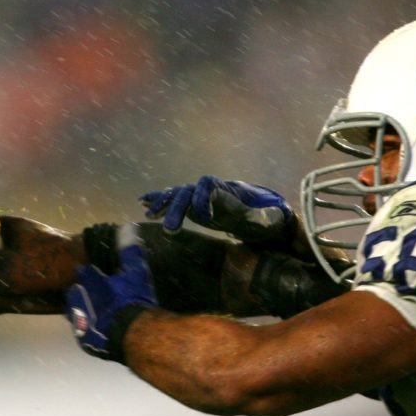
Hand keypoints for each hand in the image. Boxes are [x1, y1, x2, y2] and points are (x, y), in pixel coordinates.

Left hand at [66, 225, 156, 361]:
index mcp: (89, 282)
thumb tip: (129, 228)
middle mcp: (79, 301)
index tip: (93, 273)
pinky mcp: (84, 341)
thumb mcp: (135, 272)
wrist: (134, 335)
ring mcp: (80, 322)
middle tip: (92, 294)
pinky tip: (98, 331)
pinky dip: (89, 330)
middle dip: (80, 292)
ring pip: (74, 314)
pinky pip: (82, 333)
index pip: (83, 272)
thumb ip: (130, 250)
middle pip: (74, 294)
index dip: (88, 273)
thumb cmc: (134, 299)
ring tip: (93, 313)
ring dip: (81, 311)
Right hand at [141, 175, 294, 242]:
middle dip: (177, 207)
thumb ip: (267, 215)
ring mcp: (200, 197)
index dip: (203, 197)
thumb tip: (273, 214)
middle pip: (189, 191)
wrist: (259, 214)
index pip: (209, 186)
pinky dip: (158, 201)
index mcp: (228, 190)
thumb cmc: (264, 216)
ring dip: (163, 203)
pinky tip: (142, 205)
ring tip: (149, 214)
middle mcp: (210, 190)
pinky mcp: (192, 206)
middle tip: (169, 228)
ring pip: (177, 195)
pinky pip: (173, 201)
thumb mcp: (268, 217)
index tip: (203, 216)